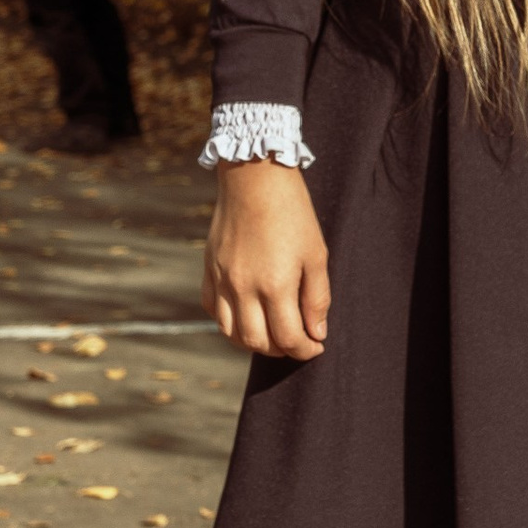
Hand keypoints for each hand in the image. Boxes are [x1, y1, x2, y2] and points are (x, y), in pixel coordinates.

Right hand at [202, 161, 330, 360]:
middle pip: (257, 342)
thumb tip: (316, 333)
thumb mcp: (316, 254)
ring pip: (230, 332)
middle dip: (281, 350)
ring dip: (253, 342)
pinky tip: (245, 315)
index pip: (289, 338)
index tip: (316, 346)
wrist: (255, 177)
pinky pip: (212, 309)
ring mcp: (222, 279)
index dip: (305, 349)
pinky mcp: (209, 269)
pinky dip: (228, 322)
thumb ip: (318, 298)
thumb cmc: (292, 213)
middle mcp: (244, 288)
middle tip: (297, 342)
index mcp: (276, 285)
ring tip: (272, 334)